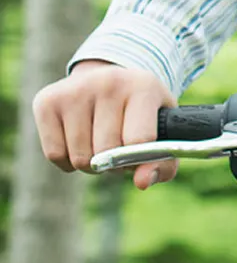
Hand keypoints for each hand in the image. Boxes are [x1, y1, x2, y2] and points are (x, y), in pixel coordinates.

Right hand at [33, 59, 178, 188]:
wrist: (107, 80)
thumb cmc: (138, 114)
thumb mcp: (162, 133)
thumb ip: (162, 163)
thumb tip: (142, 182)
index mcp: (143, 86)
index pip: (138, 141)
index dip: (136, 160)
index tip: (137, 153)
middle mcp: (110, 81)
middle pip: (105, 153)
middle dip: (111, 164)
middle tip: (117, 148)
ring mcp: (76, 88)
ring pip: (79, 158)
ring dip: (89, 163)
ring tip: (98, 142)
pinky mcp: (48, 100)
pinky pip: (55, 154)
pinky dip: (66, 161)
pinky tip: (77, 139)